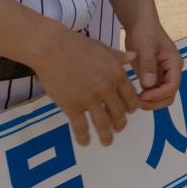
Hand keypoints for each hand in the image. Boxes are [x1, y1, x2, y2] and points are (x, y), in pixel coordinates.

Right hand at [30, 28, 139, 146]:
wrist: (52, 49)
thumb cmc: (77, 45)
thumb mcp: (103, 48)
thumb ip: (119, 57)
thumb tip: (134, 57)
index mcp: (117, 74)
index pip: (130, 96)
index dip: (132, 106)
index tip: (130, 112)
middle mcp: (107, 89)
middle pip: (118, 112)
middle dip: (120, 123)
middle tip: (120, 128)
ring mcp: (90, 99)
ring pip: (103, 123)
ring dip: (106, 135)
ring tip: (107, 142)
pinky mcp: (72, 106)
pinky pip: (80, 126)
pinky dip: (84, 136)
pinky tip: (85, 142)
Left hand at [123, 18, 183, 110]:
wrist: (140, 23)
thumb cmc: (144, 31)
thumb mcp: (145, 46)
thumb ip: (148, 65)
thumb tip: (149, 85)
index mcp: (174, 63)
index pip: (172, 86)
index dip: (158, 94)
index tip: (142, 96)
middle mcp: (172, 71)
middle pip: (169, 94)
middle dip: (155, 101)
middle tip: (137, 102)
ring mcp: (163, 74)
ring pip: (162, 96)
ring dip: (150, 102)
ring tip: (134, 100)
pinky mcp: (154, 76)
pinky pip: (153, 92)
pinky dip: (145, 97)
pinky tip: (133, 96)